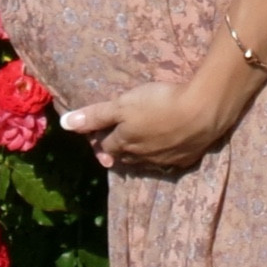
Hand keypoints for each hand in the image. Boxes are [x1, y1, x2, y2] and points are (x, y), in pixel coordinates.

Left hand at [59, 78, 234, 171]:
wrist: (202, 112)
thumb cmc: (158, 103)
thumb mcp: (122, 104)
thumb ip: (95, 115)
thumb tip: (63, 124)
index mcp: (124, 143)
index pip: (103, 145)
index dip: (97, 138)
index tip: (94, 134)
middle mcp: (140, 157)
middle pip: (123, 156)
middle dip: (115, 150)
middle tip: (113, 143)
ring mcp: (163, 161)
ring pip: (144, 162)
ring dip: (137, 155)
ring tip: (135, 148)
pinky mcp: (184, 160)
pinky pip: (167, 162)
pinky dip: (161, 156)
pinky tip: (165, 150)